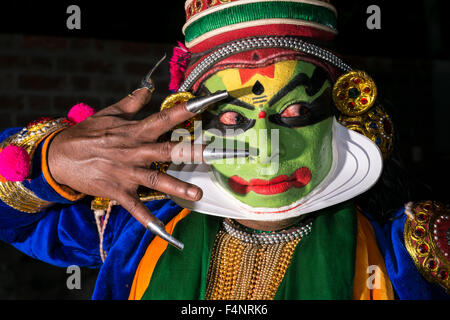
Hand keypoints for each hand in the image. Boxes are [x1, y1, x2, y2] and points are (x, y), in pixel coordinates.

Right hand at [47, 88, 205, 229]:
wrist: (59, 156)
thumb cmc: (87, 133)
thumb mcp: (109, 113)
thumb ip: (132, 102)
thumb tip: (149, 87)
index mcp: (135, 131)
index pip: (165, 118)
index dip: (186, 110)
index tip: (207, 104)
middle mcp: (135, 152)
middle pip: (168, 151)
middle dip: (193, 152)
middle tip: (215, 154)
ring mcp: (127, 173)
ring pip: (157, 180)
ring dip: (178, 186)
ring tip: (198, 193)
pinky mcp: (118, 191)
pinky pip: (136, 208)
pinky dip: (148, 220)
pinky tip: (164, 232)